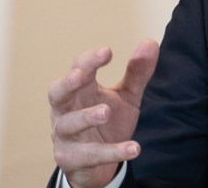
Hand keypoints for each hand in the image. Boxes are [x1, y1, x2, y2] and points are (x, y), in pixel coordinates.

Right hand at [48, 40, 158, 187]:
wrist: (98, 164)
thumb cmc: (108, 121)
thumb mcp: (126, 96)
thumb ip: (137, 72)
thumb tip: (150, 42)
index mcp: (81, 90)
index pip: (79, 69)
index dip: (90, 60)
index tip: (107, 51)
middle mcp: (66, 110)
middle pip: (57, 92)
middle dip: (67, 83)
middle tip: (81, 75)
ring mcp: (65, 135)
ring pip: (67, 124)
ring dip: (85, 116)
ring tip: (106, 112)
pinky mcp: (72, 159)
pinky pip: (90, 155)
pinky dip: (112, 152)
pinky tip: (134, 148)